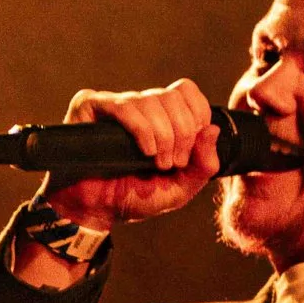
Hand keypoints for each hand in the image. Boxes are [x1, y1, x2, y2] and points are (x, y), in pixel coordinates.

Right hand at [39, 78, 222, 232]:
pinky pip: (125, 106)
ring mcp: (115, 104)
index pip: (186, 92)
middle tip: (171, 164)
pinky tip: (145, 151)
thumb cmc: (132, 198)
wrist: (93, 211)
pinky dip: (142, 129)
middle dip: (181, 133)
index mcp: (161, 117)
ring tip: (155, 163)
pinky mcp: (90, 106)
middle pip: (173, 96)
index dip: (196, 116)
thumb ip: (202, 166)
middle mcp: (139, 106)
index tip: (189, 150)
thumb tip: (213, 130)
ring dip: (162, 137)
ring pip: (151, 100)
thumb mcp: (178, 189)